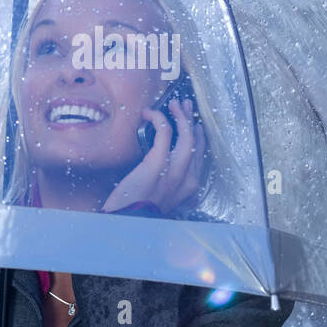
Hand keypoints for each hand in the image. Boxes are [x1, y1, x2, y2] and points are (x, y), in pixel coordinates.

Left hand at [102, 98, 206, 215]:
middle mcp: (187, 179)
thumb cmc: (139, 211)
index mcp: (189, 188)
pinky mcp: (156, 165)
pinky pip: (164, 133)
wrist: (127, 222)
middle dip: (191, 121)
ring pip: (186, 136)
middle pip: (195, 143)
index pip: (199, 156)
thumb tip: (164, 165)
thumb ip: (168, 185)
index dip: (198, 137)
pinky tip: (150, 112)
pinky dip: (159, 119)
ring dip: (180, 116)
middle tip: (185, 106)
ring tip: (174, 103)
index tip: (194, 124)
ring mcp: (173, 172)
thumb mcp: (162, 199)